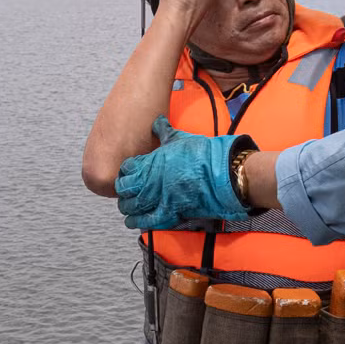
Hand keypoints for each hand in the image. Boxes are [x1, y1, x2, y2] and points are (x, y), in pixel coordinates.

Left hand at [114, 118, 250, 229]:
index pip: (127, 168)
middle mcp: (151, 181)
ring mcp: (159, 198)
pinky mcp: (170, 212)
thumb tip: (157, 122)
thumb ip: (164, 131)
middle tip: (126, 191)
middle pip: (125, 189)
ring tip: (128, 206)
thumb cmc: (202, 154)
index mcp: (151, 162)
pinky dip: (137, 221)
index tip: (128, 173)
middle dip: (123, 190)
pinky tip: (132, 220)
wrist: (221, 173)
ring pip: (133, 206)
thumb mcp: (180, 138)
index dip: (125, 171)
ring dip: (128, 206)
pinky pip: (147, 220)